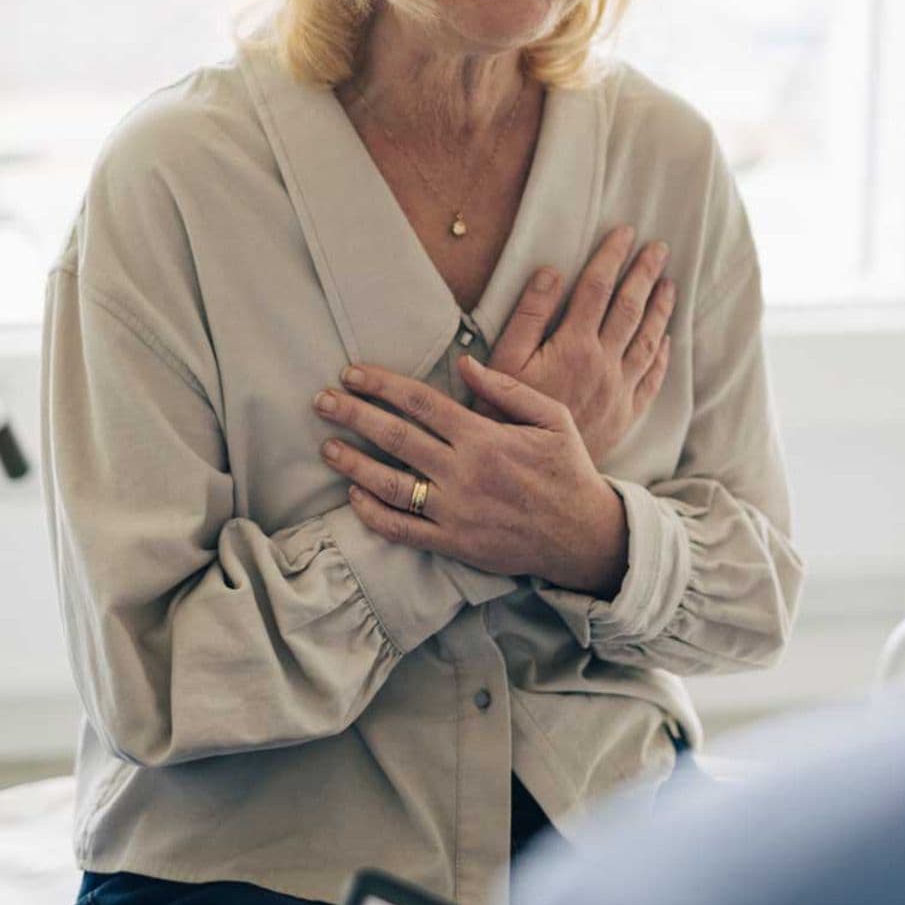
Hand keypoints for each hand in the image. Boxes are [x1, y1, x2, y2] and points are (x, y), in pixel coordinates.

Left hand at [313, 356, 628, 598]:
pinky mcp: (453, 543)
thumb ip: (507, 388)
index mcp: (485, 437)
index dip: (381, 384)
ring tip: (326, 447)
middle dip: (353, 415)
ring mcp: (455, 511)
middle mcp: (464, 473)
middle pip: (395, 437)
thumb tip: (465, 361)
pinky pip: (402, 530)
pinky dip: (373, 514)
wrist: (583, 536)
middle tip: (321, 400)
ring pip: (390, 485)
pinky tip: (354, 496)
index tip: (351, 372)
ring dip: (353, 464)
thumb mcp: (552, 418)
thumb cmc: (568, 470)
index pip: (420, 402)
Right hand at [488, 224, 675, 460]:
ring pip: (648, 340)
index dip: (612, 257)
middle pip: (630, 308)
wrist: (531, 473)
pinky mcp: (624, 415)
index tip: (624, 232)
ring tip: (670, 284)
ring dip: (660, 309)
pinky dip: (661, 356)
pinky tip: (665, 340)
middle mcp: (604, 364)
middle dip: (645, 274)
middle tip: (659, 247)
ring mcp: (618, 391)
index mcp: (574, 345)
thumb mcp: (506, 360)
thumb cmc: (505, 415)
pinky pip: (651, 379)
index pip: (598, 288)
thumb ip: (528, 314)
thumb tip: (552, 272)